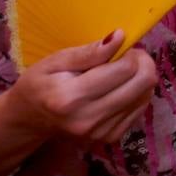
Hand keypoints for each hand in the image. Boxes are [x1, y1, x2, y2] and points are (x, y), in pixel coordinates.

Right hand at [6, 30, 157, 144]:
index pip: (126, 69)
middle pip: (143, 83)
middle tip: (127, 57)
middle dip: (142, 63)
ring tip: (119, 74)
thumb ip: (89, 52)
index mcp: (71, 97)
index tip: (121, 48)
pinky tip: (118, 89)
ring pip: (146, 95)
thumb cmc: (40, 84)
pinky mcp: (110, 138)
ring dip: (140, 79)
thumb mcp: (56, 61)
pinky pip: (140, 109)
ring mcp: (101, 133)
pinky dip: (136, 94)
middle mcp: (89, 119)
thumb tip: (120, 37)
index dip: (130, 53)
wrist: (29, 120)